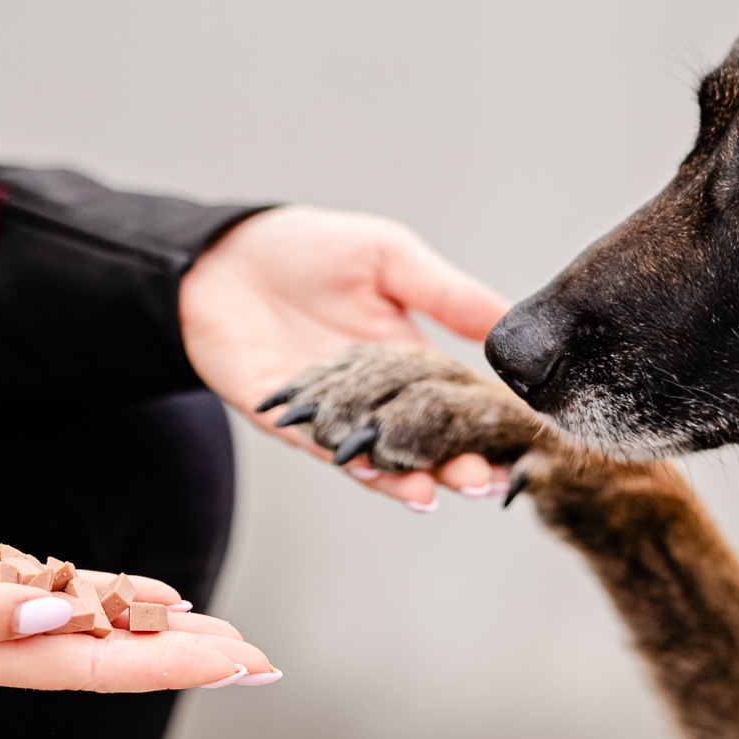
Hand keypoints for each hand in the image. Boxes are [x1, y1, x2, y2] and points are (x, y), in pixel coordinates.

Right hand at [0, 507, 274, 690]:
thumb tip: (54, 619)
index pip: (97, 669)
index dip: (169, 667)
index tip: (231, 664)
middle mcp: (6, 647)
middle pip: (118, 658)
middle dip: (192, 659)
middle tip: (263, 661)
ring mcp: (5, 620)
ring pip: (105, 630)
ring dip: (170, 634)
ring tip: (233, 637)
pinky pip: (76, 597)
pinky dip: (124, 599)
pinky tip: (163, 600)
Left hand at [180, 205, 509, 507]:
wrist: (221, 256)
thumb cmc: (304, 248)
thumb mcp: (391, 258)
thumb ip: (446, 293)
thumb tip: (509, 318)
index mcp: (406, 355)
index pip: (454, 400)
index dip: (484, 423)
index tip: (517, 443)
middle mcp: (372, 394)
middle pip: (420, 439)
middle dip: (453, 463)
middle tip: (485, 481)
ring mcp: (330, 412)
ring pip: (375, 454)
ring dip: (406, 476)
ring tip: (437, 490)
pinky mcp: (286, 420)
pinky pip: (322, 448)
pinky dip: (349, 463)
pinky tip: (375, 470)